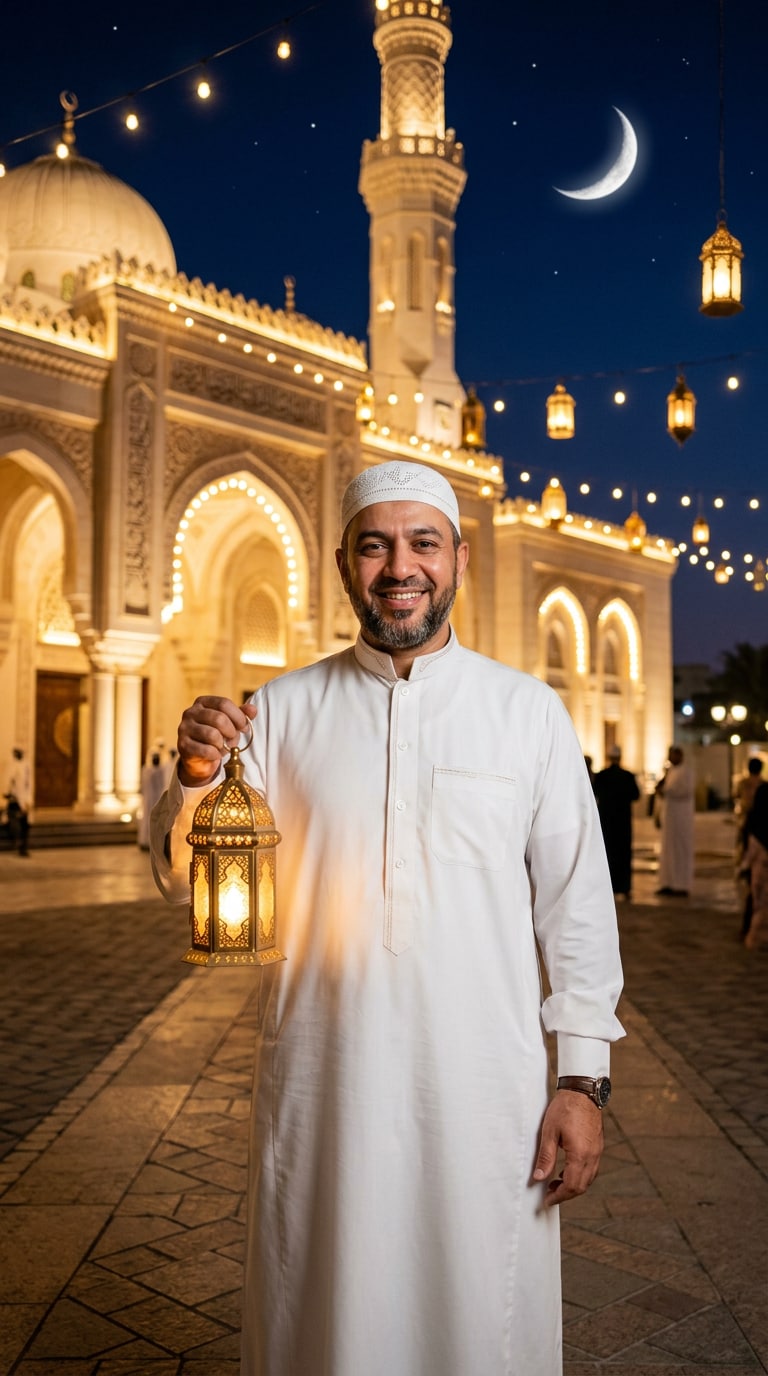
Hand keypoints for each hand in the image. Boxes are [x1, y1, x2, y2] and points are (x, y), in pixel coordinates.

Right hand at [177, 696, 256, 787]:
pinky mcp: (183, 745)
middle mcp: (190, 712)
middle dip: (231, 732)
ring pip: (212, 735)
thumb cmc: (217, 736)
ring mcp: (184, 728)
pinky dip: (216, 754)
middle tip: (233, 739)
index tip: (244, 727)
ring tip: (223, 747)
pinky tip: (216, 754)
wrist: (200, 758)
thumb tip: (253, 710)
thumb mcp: (230, 723)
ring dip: (223, 744)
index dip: (238, 716)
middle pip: (219, 718)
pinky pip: (206, 750)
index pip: (224, 703)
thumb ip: (242, 715)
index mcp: (202, 702)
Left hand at [532, 1090, 604, 1206]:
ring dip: (573, 1186)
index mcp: (580, 1154)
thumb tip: (539, 1177)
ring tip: (555, 1183)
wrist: (582, 1091)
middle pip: (581, 1186)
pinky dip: (580, 1176)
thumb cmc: (564, 1108)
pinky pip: (591, 1169)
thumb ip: (545, 1157)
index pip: (571, 1186)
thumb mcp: (549, 1132)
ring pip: (588, 1179)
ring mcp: (598, 1151)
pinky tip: (567, 1170)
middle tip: (549, 1194)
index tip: (546, 1200)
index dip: (558, 1196)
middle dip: (565, 1194)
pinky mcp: (598, 1146)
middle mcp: (592, 1156)